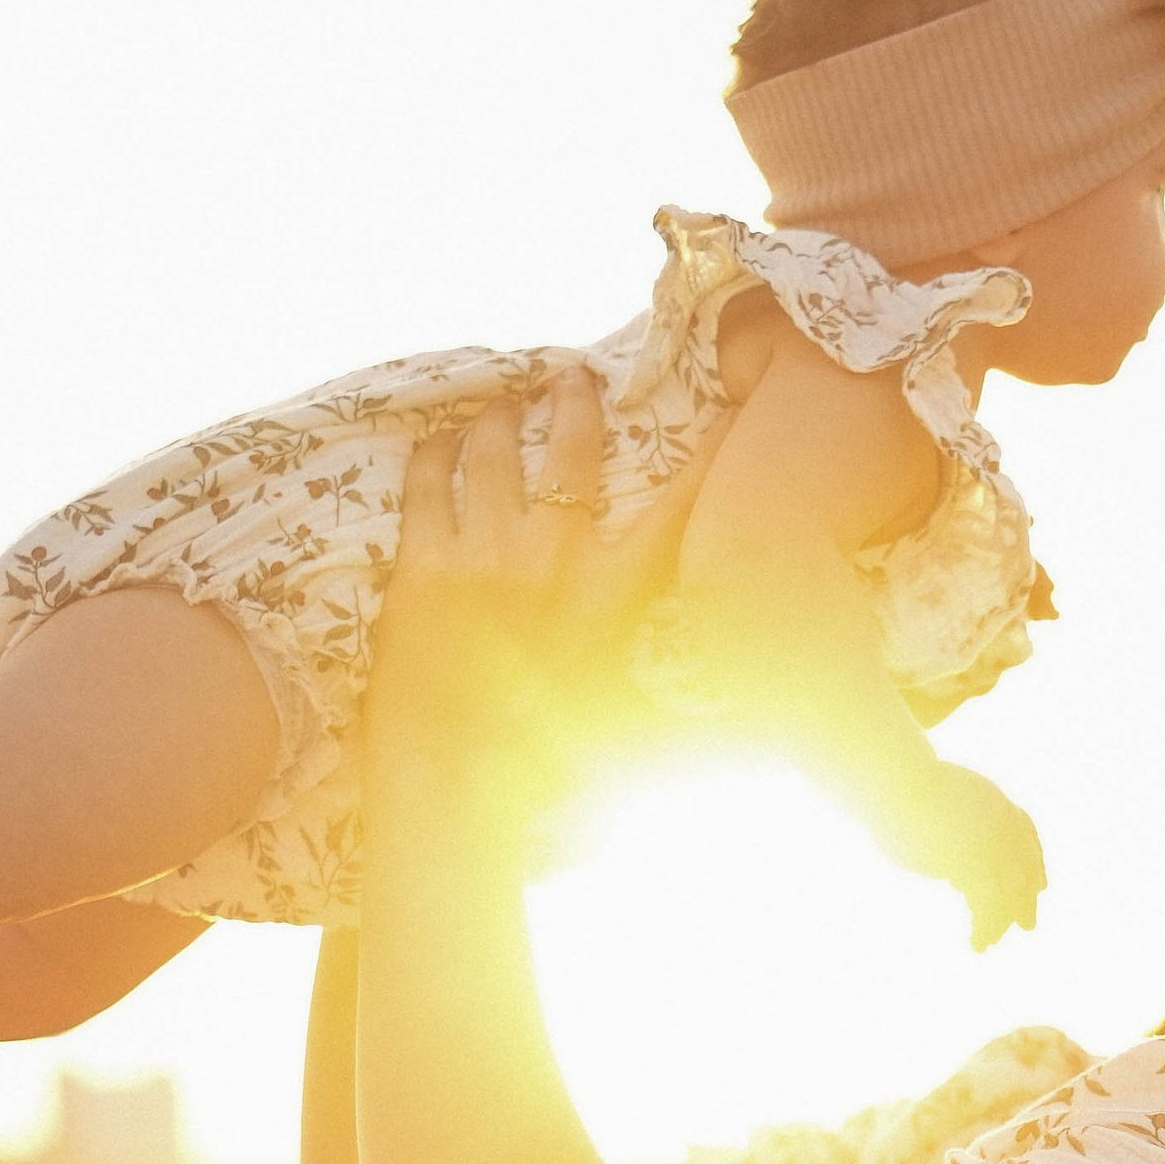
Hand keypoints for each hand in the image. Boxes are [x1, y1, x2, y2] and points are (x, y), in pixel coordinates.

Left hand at [365, 370, 692, 852]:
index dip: (707, 453)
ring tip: (499, 403)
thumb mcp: (628, 718)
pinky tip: (434, 442)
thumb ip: (675, 698)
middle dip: (575, 405)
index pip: (677, 507)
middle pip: (571, 453)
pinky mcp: (422, 567)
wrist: (458, 785)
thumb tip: (742, 720)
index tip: (726, 411)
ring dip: (497, 421)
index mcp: (615, 595)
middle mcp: (556, 558)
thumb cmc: (549, 767)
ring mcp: (485, 554)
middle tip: (572, 377)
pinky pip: (426, 486)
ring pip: (492, 455)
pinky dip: (432, 456)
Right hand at [863, 757, 1046, 951]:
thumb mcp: (938, 802)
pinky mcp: (971, 863)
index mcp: (994, 802)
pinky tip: (977, 942)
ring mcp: (988, 843)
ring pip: (1009, 890)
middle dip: (1025, 898)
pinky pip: (988, 902)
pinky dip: (985, 926)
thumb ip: (955, 827)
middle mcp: (999, 823)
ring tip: (988, 943)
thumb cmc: (899, 791)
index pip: (1026, 833)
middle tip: (1028, 926)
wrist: (893, 782)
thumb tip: (950, 864)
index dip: (1034, 861)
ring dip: (1001, 920)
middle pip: (1023, 866)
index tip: (1041, 885)